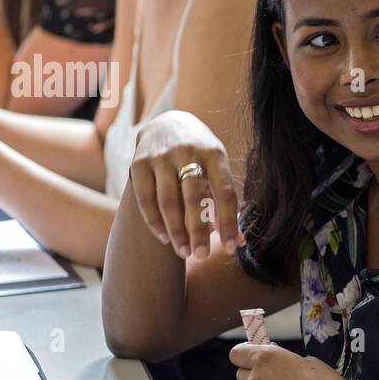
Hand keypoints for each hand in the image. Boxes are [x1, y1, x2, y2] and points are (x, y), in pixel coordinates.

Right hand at [128, 110, 241, 259]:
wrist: (166, 124)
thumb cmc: (200, 157)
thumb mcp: (217, 169)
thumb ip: (226, 204)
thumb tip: (239, 243)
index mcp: (214, 154)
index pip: (225, 192)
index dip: (228, 222)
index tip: (229, 249)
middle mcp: (188, 152)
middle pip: (194, 197)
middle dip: (198, 230)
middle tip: (201, 256)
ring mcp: (161, 157)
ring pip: (168, 201)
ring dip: (176, 231)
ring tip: (184, 253)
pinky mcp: (139, 163)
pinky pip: (145, 199)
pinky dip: (154, 222)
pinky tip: (164, 239)